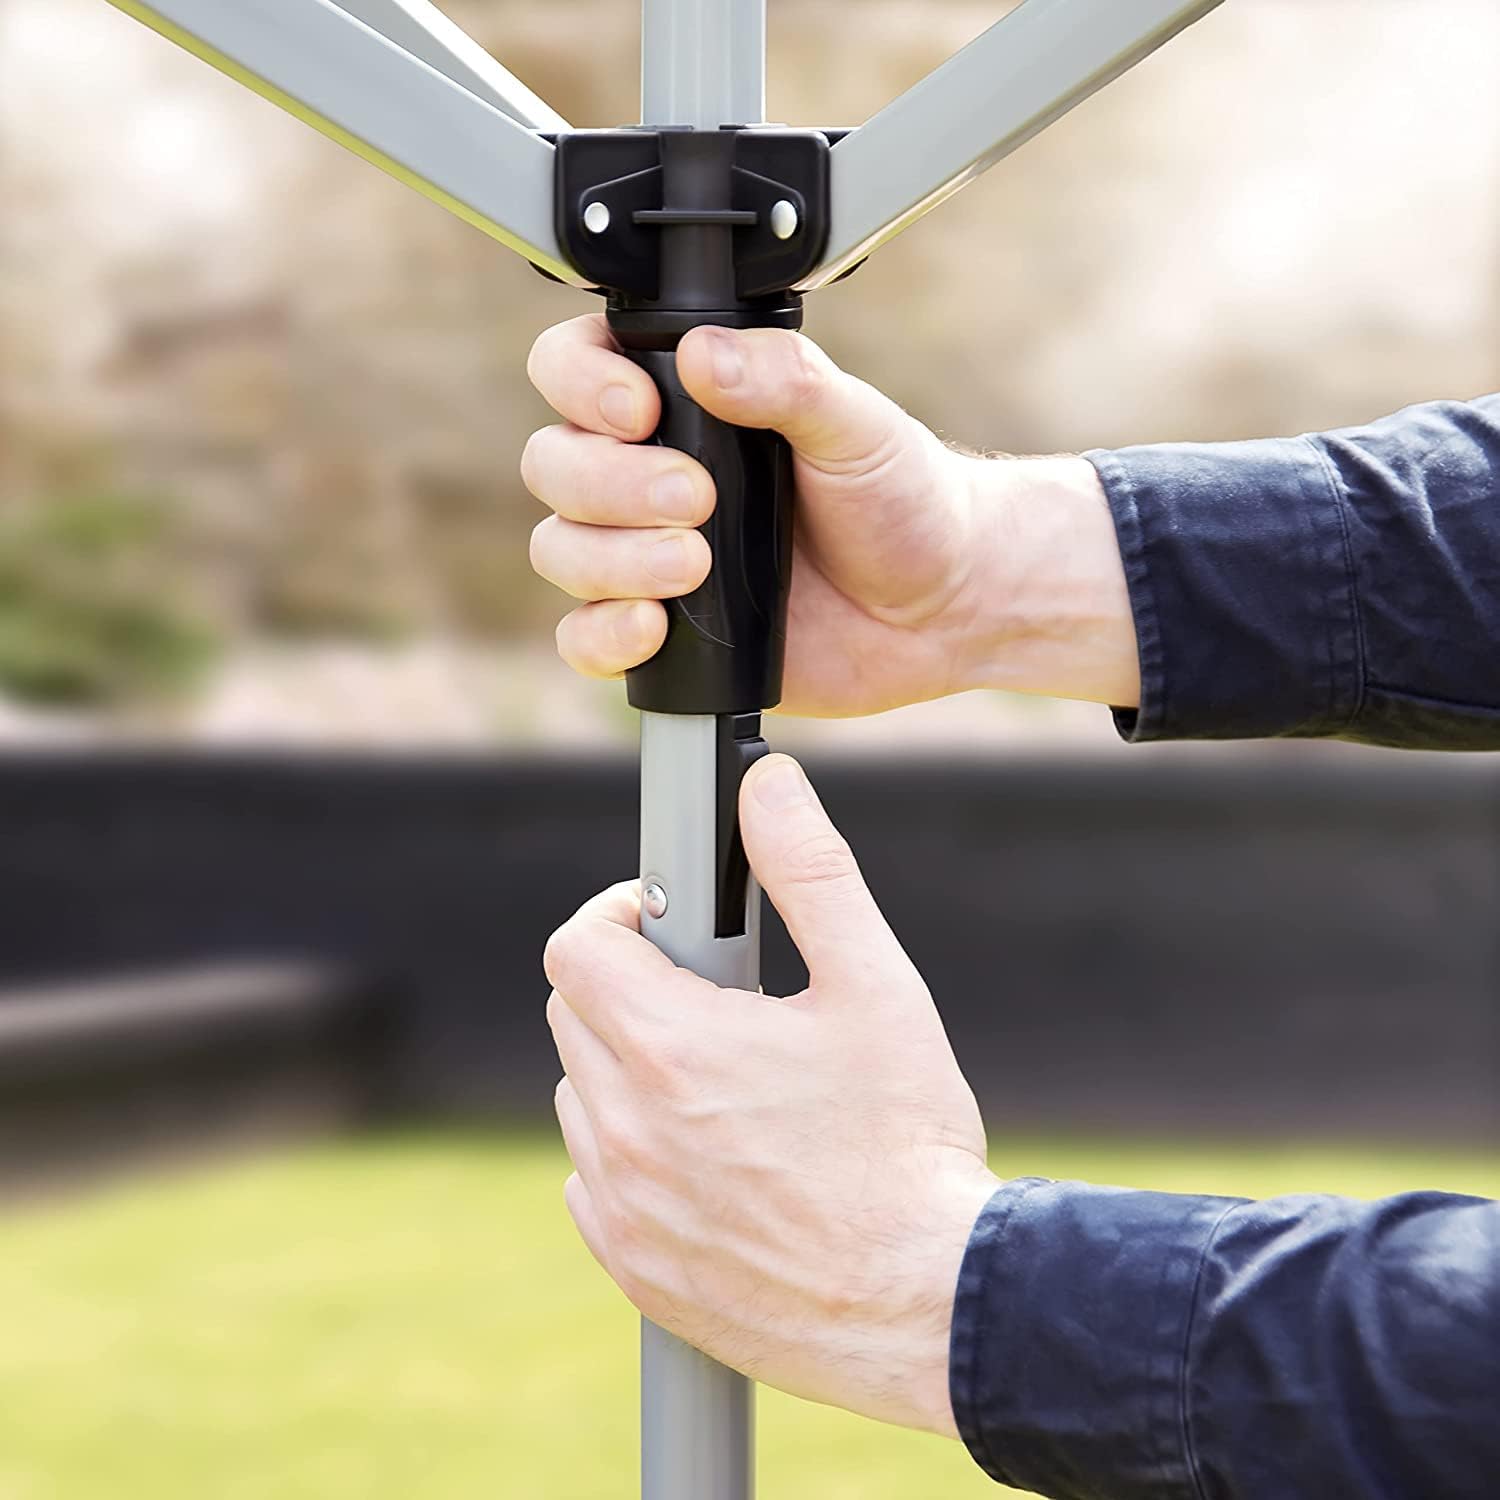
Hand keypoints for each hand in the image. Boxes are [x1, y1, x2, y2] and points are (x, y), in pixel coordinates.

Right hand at [523, 315, 1139, 716]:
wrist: (943, 605)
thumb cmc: (903, 501)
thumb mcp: (857, 426)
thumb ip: (786, 381)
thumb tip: (706, 354)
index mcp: (684, 402)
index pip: (573, 367)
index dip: (580, 382)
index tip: (638, 408)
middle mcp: (646, 472)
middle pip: (554, 464)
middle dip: (610, 483)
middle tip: (698, 497)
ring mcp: (646, 554)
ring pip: (561, 550)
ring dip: (613, 558)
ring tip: (695, 564)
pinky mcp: (661, 634)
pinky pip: (583, 638)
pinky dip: (603, 634)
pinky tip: (655, 627)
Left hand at [544, 753, 999, 1434]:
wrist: (931, 1301)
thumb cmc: (909, 1141)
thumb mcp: (875, 985)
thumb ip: (810, 870)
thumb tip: (767, 785)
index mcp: (672, 1047)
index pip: (577, 945)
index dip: (618, 915)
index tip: (668, 923)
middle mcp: (625, 1127)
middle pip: (573, 1013)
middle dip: (629, 986)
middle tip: (713, 999)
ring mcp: (621, 1204)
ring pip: (581, 1095)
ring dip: (628, 1068)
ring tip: (723, 1081)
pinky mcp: (632, 1266)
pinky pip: (593, 1178)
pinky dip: (631, 1151)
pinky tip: (713, 1157)